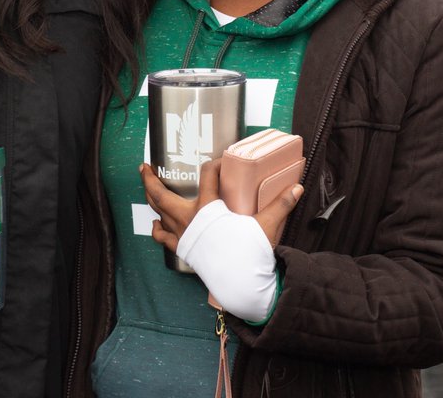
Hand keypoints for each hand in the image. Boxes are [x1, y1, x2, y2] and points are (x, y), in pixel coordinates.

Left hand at [140, 158, 302, 251]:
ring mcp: (182, 234)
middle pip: (162, 194)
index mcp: (208, 208)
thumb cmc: (248, 252)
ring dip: (150, 199)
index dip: (213, 165)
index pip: (208, 176)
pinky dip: (157, 230)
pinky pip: (162, 238)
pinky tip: (156, 224)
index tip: (219, 161)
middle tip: (144, 167)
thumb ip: (280, 204)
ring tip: (147, 188)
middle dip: (151, 179)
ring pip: (158, 213)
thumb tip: (297, 188)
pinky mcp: (182, 249)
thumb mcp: (266, 225)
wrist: (238, 280)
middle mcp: (189, 218)